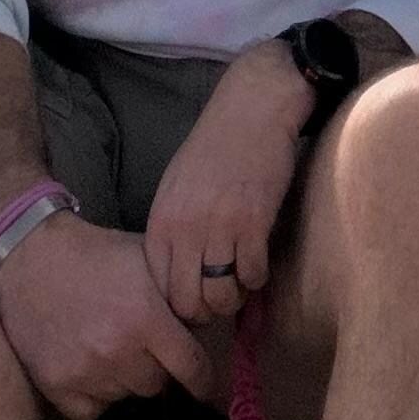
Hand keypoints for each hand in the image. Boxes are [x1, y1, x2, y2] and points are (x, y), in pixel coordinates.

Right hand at [0, 213, 209, 419]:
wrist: (34, 256)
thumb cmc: (99, 255)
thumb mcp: (148, 261)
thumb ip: (179, 296)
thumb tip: (207, 327)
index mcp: (146, 317)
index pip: (191, 367)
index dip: (202, 379)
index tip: (204, 387)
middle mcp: (117, 350)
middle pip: (157, 384)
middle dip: (155, 366)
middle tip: (139, 345)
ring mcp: (85, 371)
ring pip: (124, 396)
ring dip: (123, 379)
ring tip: (109, 348)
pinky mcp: (56, 385)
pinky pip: (90, 412)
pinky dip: (94, 397)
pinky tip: (89, 368)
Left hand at [143, 43, 318, 325]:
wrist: (252, 108)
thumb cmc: (215, 148)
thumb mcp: (178, 188)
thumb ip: (175, 232)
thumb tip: (179, 279)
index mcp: (161, 221)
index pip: (159, 289)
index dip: (179, 306)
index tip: (196, 300)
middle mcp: (184, 229)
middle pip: (187, 302)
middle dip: (206, 311)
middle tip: (221, 297)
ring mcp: (218, 227)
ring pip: (220, 296)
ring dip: (234, 298)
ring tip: (241, 282)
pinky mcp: (253, 222)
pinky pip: (252, 275)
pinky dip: (258, 278)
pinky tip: (259, 262)